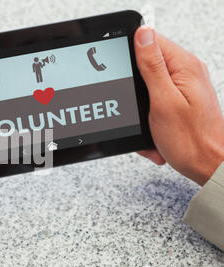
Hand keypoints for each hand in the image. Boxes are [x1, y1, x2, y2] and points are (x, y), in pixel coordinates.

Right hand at [134, 26, 223, 185]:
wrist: (207, 165)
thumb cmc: (190, 140)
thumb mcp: (163, 100)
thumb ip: (152, 66)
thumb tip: (143, 34)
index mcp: (184, 67)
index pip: (151, 41)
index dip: (131, 54)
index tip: (124, 74)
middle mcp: (186, 73)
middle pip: (146, 66)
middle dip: (135, 90)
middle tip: (139, 108)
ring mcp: (183, 88)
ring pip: (146, 88)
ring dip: (140, 109)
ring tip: (149, 125)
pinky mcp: (178, 102)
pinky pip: (153, 103)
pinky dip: (148, 119)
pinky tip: (154, 133)